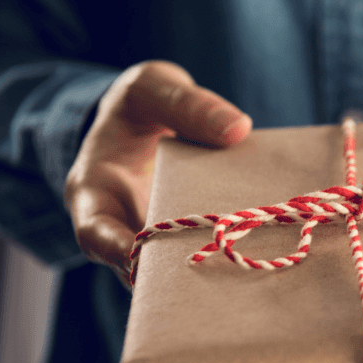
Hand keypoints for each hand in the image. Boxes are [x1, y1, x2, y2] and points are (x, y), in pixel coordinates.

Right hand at [65, 60, 251, 286]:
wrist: (150, 120)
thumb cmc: (140, 104)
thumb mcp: (152, 87)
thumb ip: (185, 102)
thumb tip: (238, 128)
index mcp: (96, 192)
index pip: (94, 232)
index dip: (114, 249)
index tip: (139, 256)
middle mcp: (121, 227)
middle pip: (139, 265)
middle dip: (172, 275)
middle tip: (211, 274)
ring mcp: (154, 241)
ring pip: (175, 271)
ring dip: (207, 273)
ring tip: (245, 275)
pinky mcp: (185, 243)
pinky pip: (204, 256)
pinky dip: (230, 257)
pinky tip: (268, 255)